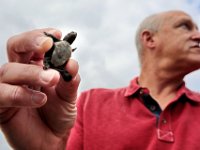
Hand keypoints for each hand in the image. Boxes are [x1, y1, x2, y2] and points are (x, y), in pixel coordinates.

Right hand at [0, 28, 79, 149]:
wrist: (52, 139)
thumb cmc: (59, 115)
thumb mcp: (69, 96)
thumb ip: (69, 80)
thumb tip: (72, 63)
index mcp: (36, 67)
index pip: (33, 44)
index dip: (42, 36)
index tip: (57, 35)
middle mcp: (21, 74)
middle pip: (15, 47)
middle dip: (31, 41)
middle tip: (48, 45)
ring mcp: (9, 88)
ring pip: (9, 70)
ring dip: (31, 72)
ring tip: (52, 79)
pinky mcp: (1, 106)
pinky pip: (3, 95)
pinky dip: (21, 94)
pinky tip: (40, 99)